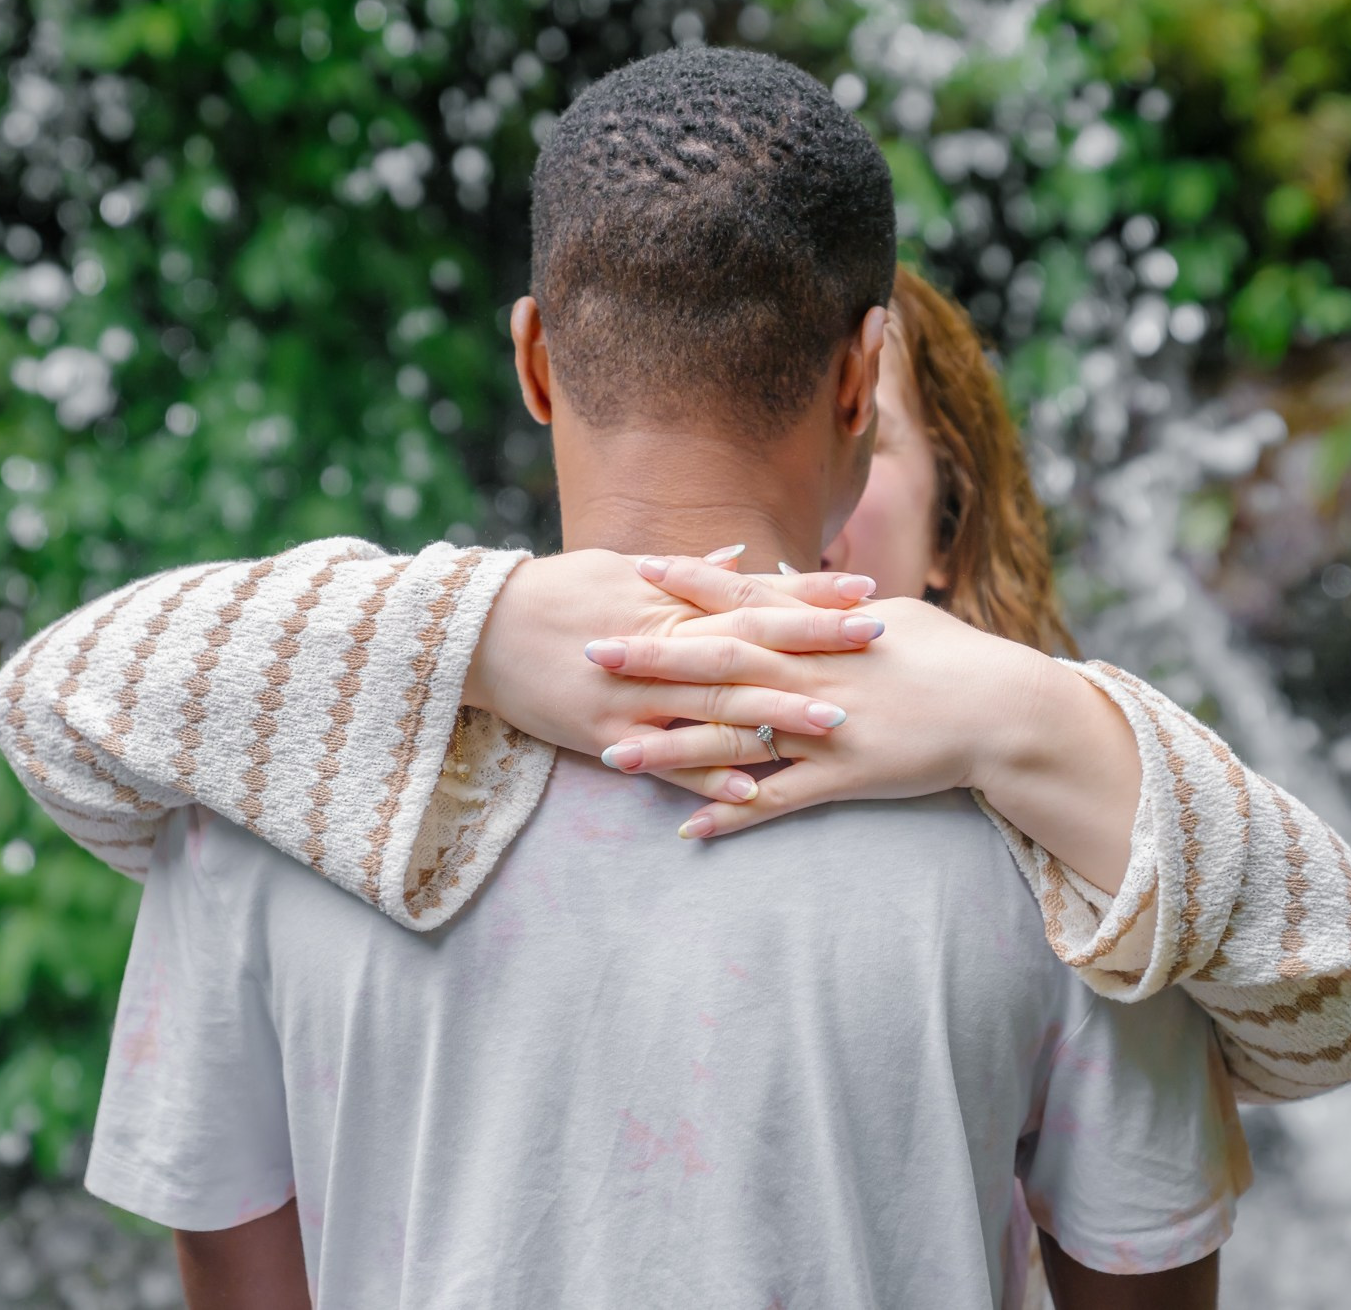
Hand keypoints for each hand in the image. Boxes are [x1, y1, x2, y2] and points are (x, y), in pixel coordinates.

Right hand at [463, 547, 883, 801]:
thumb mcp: (617, 571)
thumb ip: (686, 576)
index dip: (810, 594)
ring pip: (717, 706)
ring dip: (779, 714)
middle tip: (878, 645)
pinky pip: (667, 762)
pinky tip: (755, 789)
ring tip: (839, 721)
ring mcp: (635, 696)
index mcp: (666, 603)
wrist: (472, 637)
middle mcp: (658, 647)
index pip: (753, 596)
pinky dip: (710, 773)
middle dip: (816, 646)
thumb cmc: (549, 595)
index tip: (864, 590)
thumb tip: (741, 561)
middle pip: (751, 646)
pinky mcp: (608, 738)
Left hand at [581, 557, 1058, 833]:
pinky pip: (778, 801)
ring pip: (734, 739)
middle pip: (719, 663)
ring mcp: (826, 729)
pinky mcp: (845, 778)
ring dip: (670, 748)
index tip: (636, 569)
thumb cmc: (950, 655)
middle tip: (592, 654)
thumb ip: (823, 604)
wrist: (1004, 711)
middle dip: (652, 661)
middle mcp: (814, 675)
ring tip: (612, 755)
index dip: (689, 585)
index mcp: (823, 631)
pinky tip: (688, 830)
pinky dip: (732, 816)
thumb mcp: (888, 614)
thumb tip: (775, 583)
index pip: (744, 600)